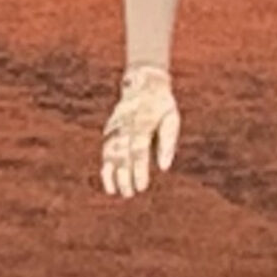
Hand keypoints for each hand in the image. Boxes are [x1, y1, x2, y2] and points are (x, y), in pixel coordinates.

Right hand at [100, 66, 180, 197]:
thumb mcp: (171, 119)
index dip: (139, 170)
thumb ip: (167, 142)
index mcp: (143, 124)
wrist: (142, 82)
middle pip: (123, 155)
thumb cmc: (161, 105)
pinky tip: (109, 183)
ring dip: (112, 174)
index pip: (139, 151)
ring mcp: (116, 129)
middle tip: (130, 194)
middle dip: (125, 176)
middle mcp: (126, 127)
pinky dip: (106, 167)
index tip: (141, 187)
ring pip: (110, 154)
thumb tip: (164, 168)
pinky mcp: (110, 131)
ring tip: (116, 192)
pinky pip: (106, 151)